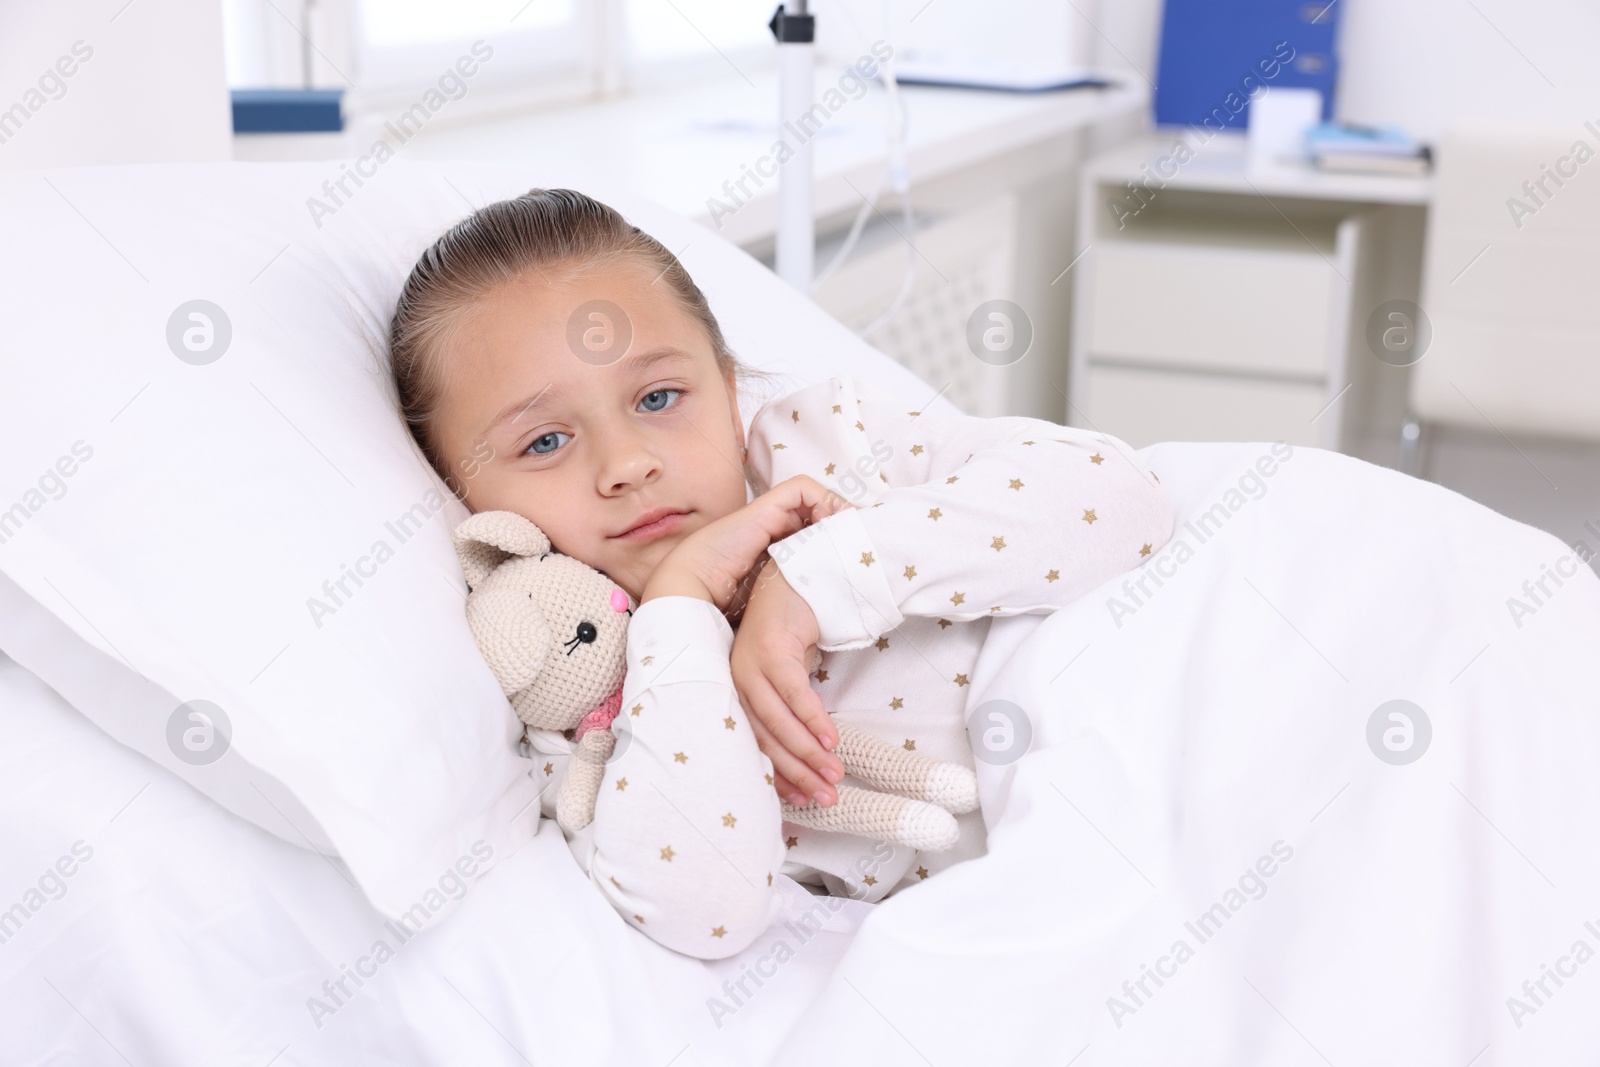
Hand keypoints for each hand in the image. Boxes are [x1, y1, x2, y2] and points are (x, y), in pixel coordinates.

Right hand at [641, 475, 850, 614]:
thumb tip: (819, 621)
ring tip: (850, 531)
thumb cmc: (722, 600)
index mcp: (772, 546)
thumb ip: (789, 594)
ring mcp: (768, 513)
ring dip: (836, 509)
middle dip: (840, 522)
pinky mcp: (765, 507)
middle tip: (860, 540)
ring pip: (814, 497)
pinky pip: (803, 488)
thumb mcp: (768, 599)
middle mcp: (772, 525)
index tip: (852, 554)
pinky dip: (821, 499)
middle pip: (817, 510)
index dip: (833, 536)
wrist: (692, 587)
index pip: (811, 530)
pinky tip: (829, 523)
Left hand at [731, 558, 844, 807]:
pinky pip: (792, 693)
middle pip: (765, 738)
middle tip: (826, 798)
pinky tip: (829, 741)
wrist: (800, 576)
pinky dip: (811, 719)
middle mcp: (735, 679)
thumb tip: (806, 753)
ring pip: (778, 720)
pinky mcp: (769, 648)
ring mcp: (749, 663)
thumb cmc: (796, 629)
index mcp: (736, 689)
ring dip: (808, 752)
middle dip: (797, 773)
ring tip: (834, 775)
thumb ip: (791, 709)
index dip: (780, 774)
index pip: (754, 742)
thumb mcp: (790, 674)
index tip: (803, 801)